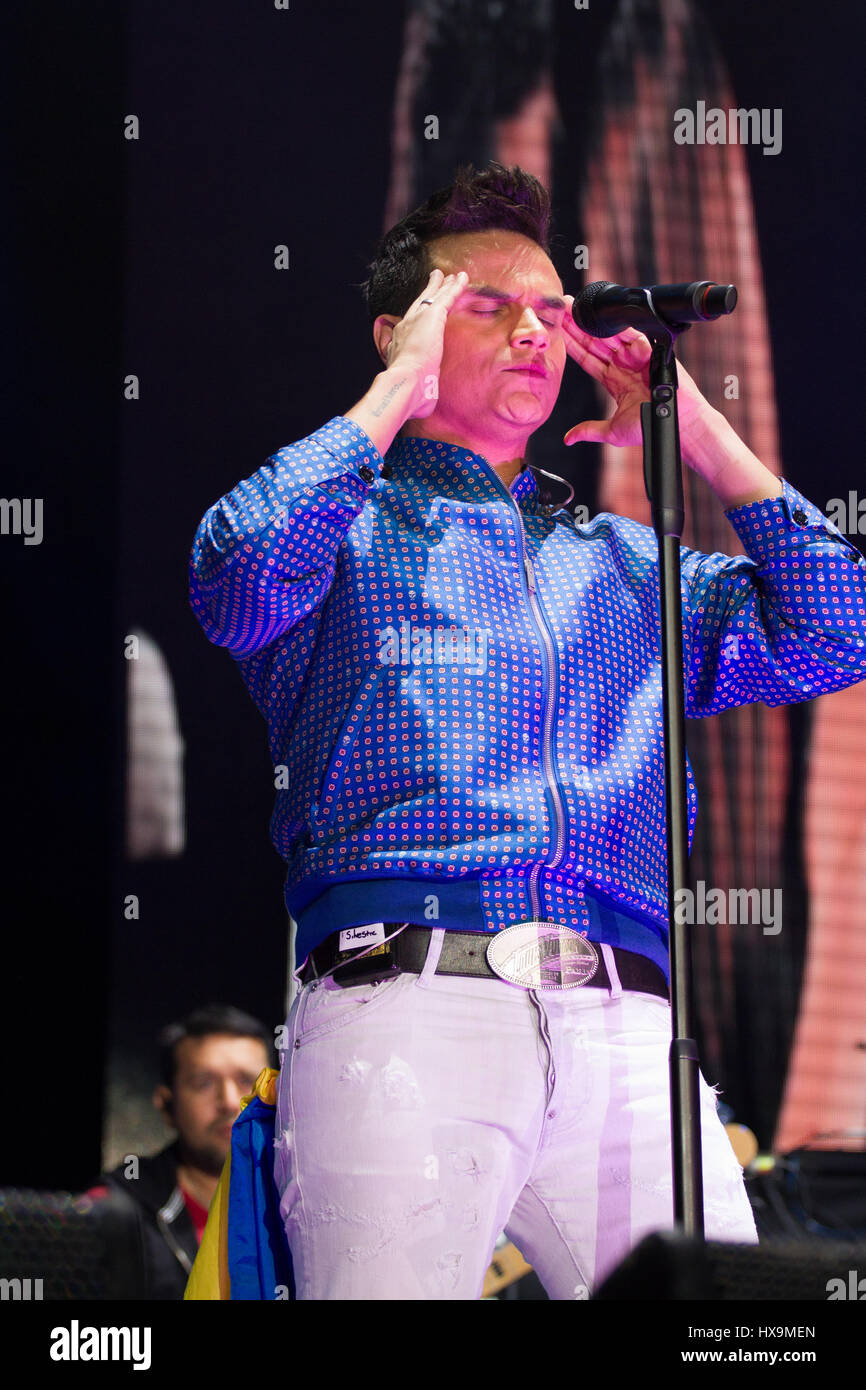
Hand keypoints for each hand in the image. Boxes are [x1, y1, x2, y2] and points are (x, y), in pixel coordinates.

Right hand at [384, 267, 467, 417]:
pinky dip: (454, 286)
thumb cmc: (408, 395)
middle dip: (428, 292)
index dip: (415, 320)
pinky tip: (462, 278)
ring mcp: (418, 319)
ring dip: (443, 285)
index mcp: (399, 346)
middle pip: (419, 304)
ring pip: (433, 296)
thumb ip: (420, 395)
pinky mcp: (432, 315)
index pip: (408, 328)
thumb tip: (424, 406)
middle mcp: (405, 328)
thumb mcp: (414, 394)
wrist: (404, 384)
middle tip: (435, 280)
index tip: (418, 317)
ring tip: (450, 275)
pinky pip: (446, 296)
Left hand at [560, 296, 710, 449]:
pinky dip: (618, 325)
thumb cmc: (650, 425)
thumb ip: (590, 430)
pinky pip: (632, 334)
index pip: (587, 358)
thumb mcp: (612, 431)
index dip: (572, 344)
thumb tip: (569, 438)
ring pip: (609, 335)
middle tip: (561, 309)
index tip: (558, 332)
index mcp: (613, 379)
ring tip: (573, 307)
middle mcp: (623, 365)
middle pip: (595, 342)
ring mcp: (635, 356)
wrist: (676, 423)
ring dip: (592, 321)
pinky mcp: (650, 351)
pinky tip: (599, 316)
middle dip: (577, 326)